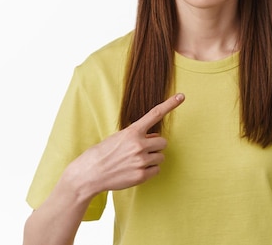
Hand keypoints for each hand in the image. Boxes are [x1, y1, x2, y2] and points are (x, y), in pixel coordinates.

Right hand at [65, 93, 184, 196]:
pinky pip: (156, 170)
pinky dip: (149, 170)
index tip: (181, 96)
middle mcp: (139, 145)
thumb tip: (155, 137)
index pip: (155, 114)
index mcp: (132, 132)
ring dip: (152, 158)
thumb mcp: (119, 138)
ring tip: (135, 161)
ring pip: (160, 157)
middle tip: (141, 150)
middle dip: (155, 146)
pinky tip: (135, 170)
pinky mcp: (141, 175)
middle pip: (162, 142)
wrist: (90, 173)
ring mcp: (141, 161)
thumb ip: (138, 135)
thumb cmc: (103, 153)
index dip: (170, 104)